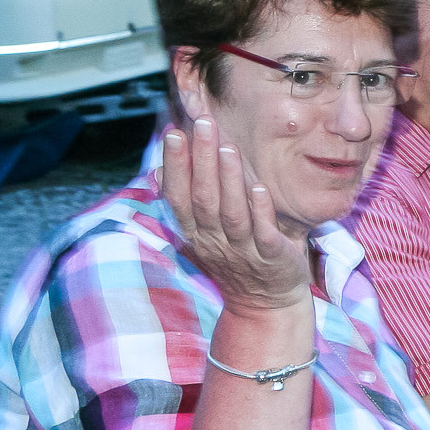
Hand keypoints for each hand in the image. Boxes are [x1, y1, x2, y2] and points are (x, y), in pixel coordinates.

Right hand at [161, 120, 310, 318]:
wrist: (266, 305)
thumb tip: (158, 169)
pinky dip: (261, 210)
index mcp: (197, 232)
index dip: (175, 165)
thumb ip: (188, 200)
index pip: (179, 196)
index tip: (173, 131)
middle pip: (203, 198)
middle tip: (201, 124)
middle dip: (201, 160)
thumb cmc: (236, 258)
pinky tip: (260, 187)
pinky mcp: (271, 257)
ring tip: (228, 148)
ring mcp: (243, 250)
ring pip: (231, 213)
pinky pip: (264, 232)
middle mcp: (215, 241)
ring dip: (228, 180)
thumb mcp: (205, 231)